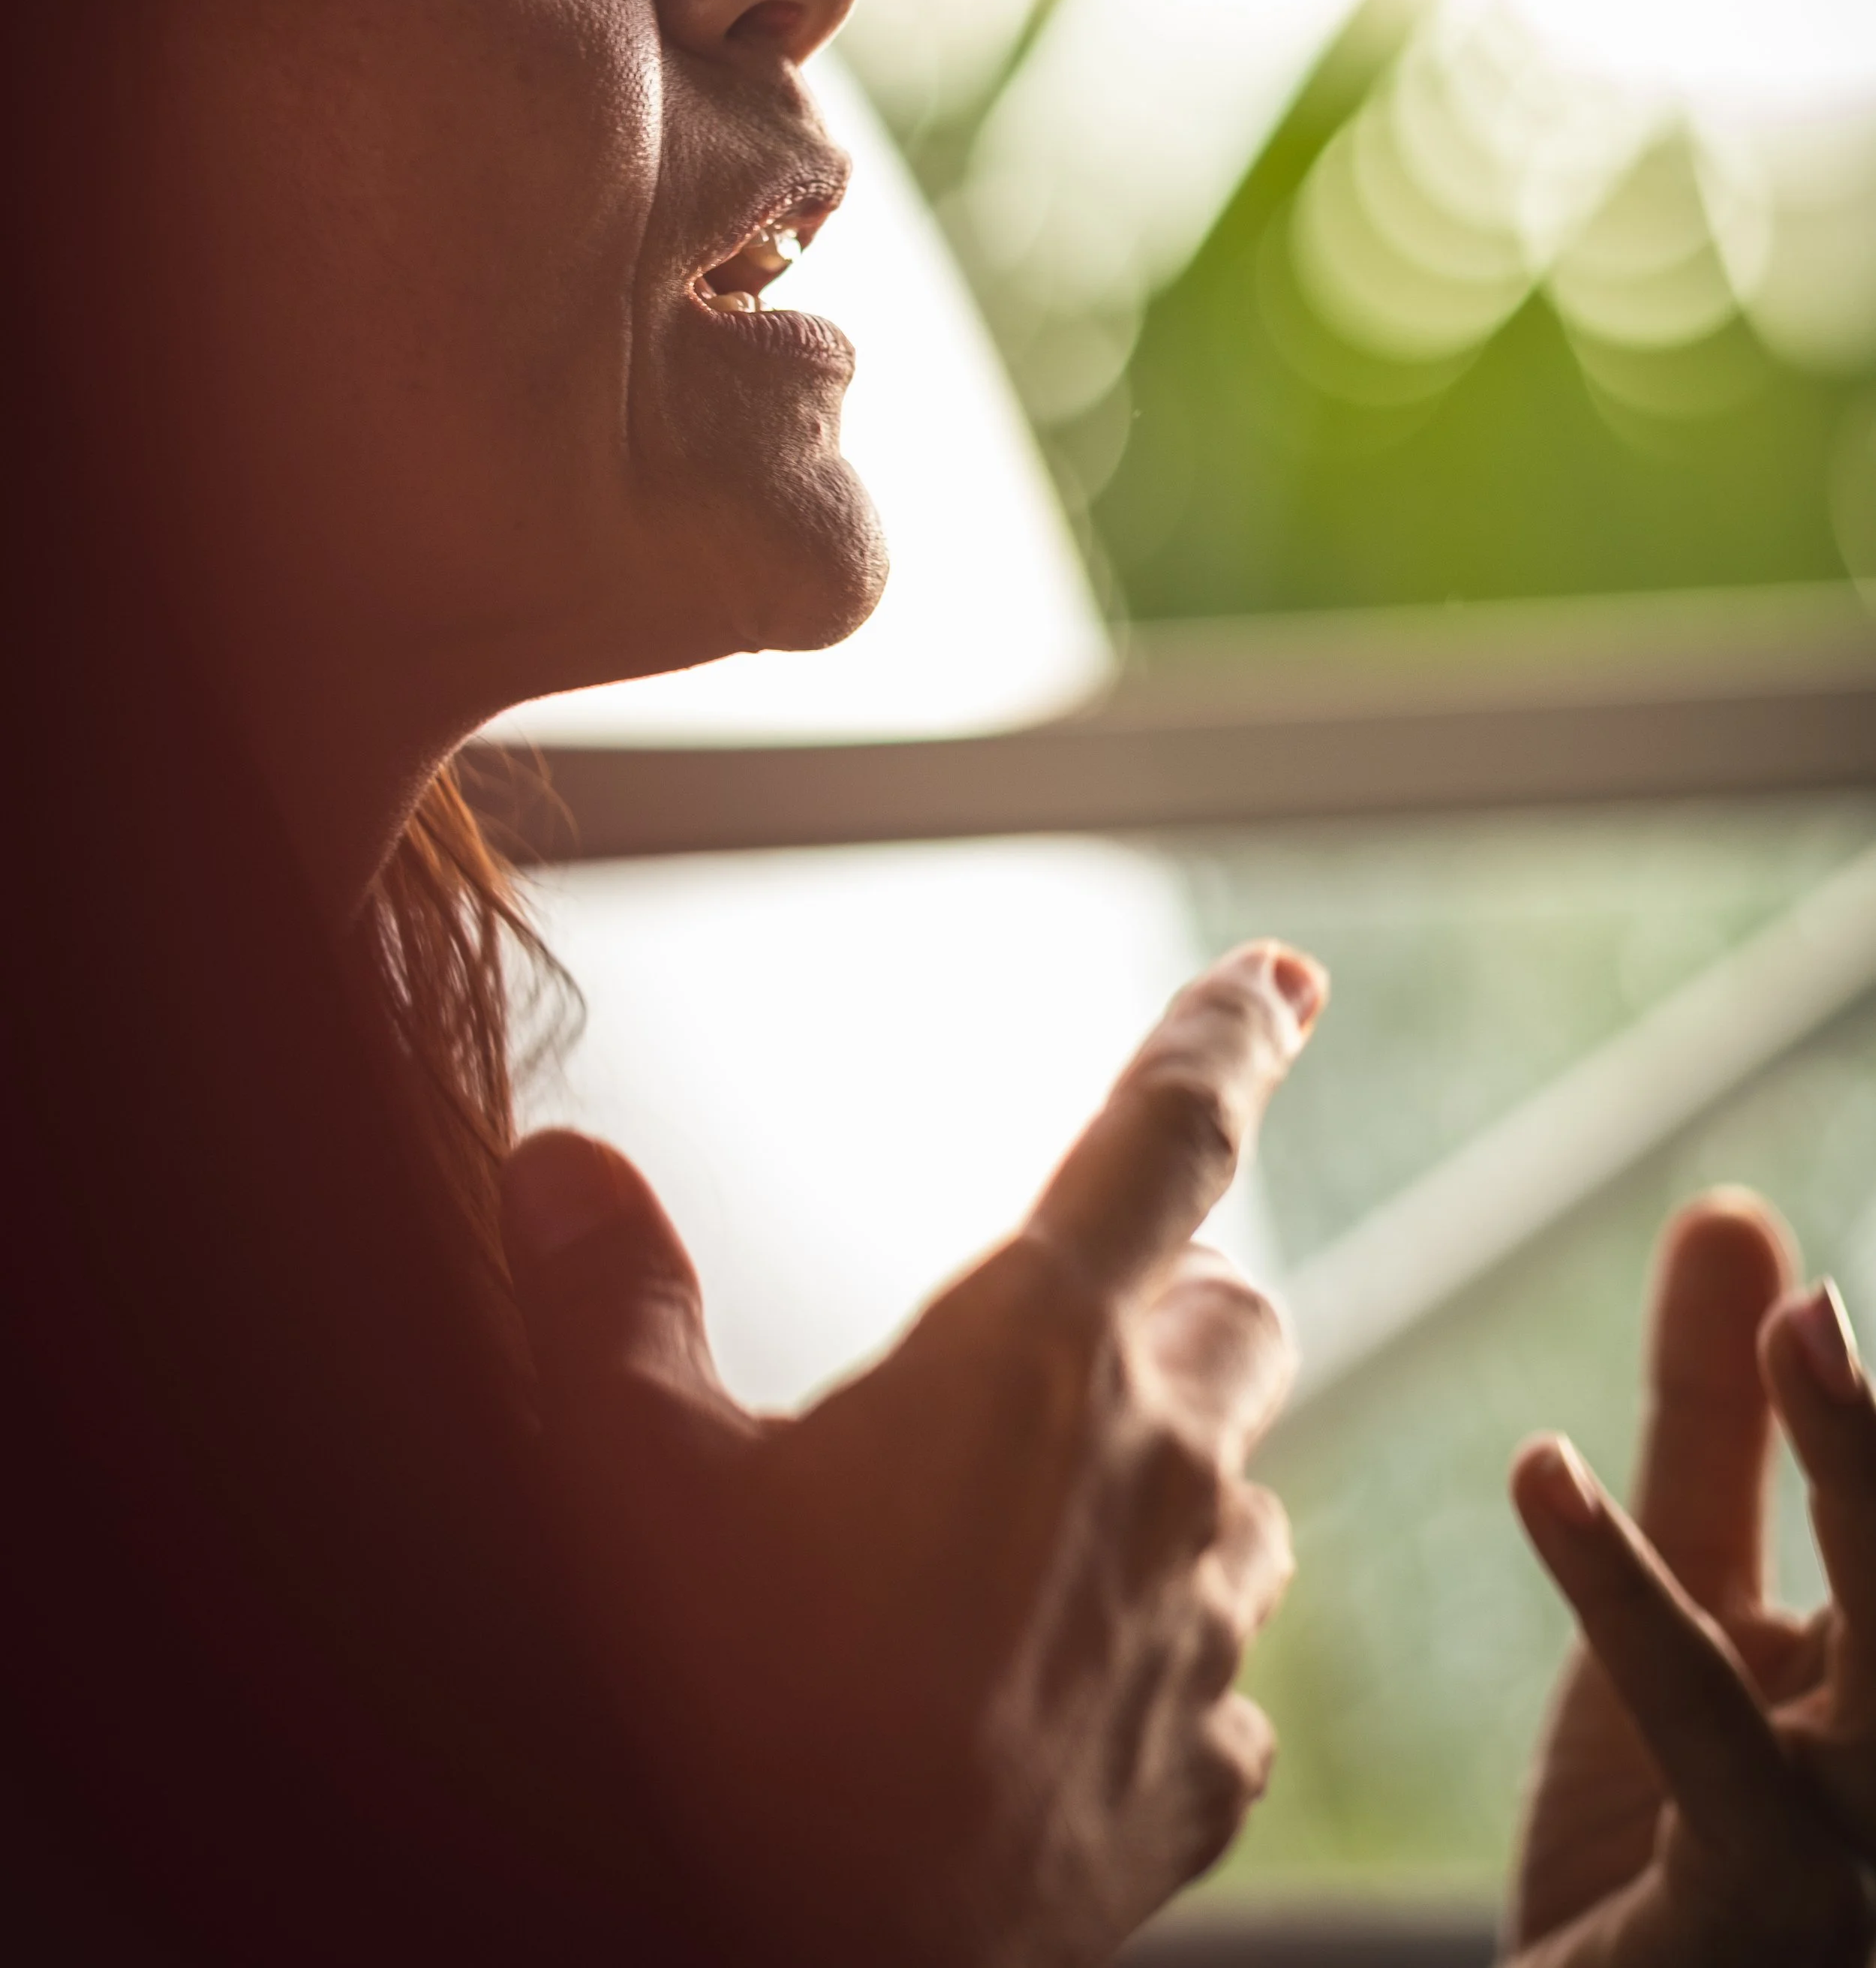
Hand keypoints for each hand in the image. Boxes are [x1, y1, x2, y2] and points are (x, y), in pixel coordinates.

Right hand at [501, 939, 1323, 1967]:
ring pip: (1243, 1493)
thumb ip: (606, 1298)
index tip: (1289, 977)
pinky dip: (1158, 1653)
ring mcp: (1197, 1638)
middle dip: (1173, 1298)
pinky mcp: (1201, 1782)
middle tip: (1075, 1332)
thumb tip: (560, 1165)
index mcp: (1035, 1359)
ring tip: (1036, 1529)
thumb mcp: (626, 1479)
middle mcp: (1156, 1475)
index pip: (1173, 1133)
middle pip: (1235, 1314)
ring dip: (1172, 1477)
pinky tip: (1049, 1688)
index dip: (1231, 1031)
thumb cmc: (714, 1721)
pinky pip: (1219, 1675)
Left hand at [1506, 1192, 1875, 1965]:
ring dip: (1866, 1484)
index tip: (1837, 1296)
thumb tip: (1738, 1213)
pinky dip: (1635, 1602)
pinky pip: (1721, 1757)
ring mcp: (1867, 1863)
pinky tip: (1547, 1471)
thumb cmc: (1670, 1828)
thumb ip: (1723, 1422)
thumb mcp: (1694, 1594)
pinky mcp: (1764, 1920)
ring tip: (1806, 1325)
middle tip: (1841, 1295)